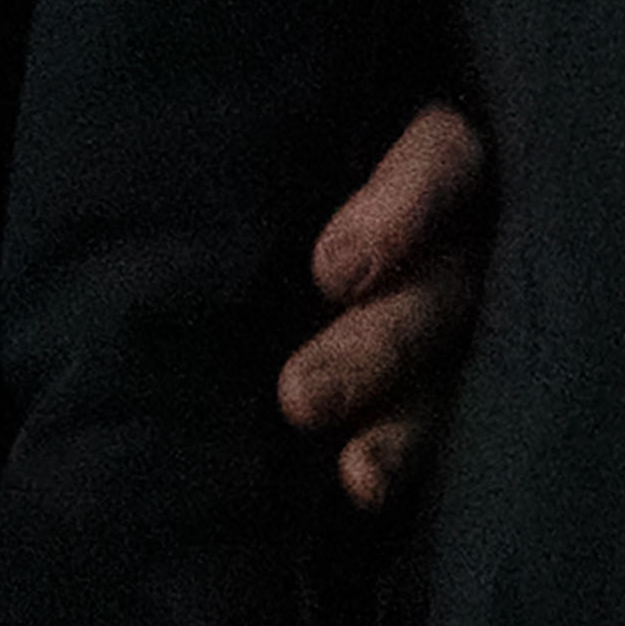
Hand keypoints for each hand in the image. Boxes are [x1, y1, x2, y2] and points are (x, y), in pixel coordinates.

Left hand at [272, 100, 487, 508]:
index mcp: (437, 149)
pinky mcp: (460, 370)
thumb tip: (152, 141)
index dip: (400, 214)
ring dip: (404, 424)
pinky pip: (451, 421)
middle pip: (445, 285)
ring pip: (453, 364)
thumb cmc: (275, 153)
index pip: (441, 162)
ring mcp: (472, 306)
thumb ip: (255, 145)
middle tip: (300, 396)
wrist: (296, 197)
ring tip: (355, 473)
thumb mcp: (283, 133)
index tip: (331, 271)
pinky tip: (365, 492)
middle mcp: (469, 231)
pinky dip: (410, 456)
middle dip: (377, 346)